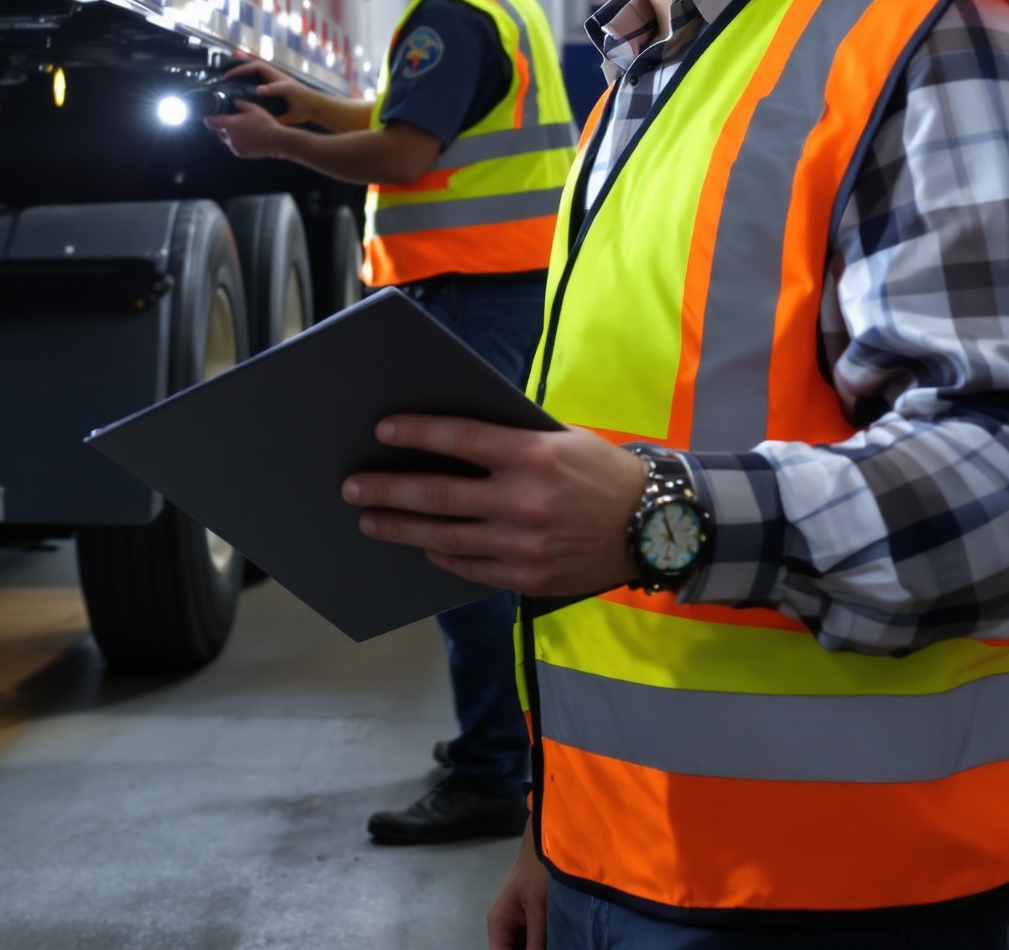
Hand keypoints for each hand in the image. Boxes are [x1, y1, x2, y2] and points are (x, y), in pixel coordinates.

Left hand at [203, 100, 288, 158]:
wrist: (275, 141)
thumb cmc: (264, 123)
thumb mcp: (253, 108)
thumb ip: (240, 104)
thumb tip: (232, 101)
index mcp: (230, 124)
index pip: (210, 122)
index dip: (209, 119)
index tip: (210, 117)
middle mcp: (229, 137)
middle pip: (218, 131)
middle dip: (221, 127)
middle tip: (231, 122)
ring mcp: (233, 146)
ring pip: (225, 139)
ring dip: (228, 135)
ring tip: (239, 130)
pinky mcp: (239, 153)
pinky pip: (232, 146)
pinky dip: (235, 142)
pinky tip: (245, 138)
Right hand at [226, 59, 317, 126]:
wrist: (312, 107)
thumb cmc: (301, 100)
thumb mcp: (287, 91)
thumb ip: (273, 90)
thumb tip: (257, 89)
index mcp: (274, 75)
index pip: (254, 67)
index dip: (241, 70)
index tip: (228, 75)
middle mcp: (271, 78)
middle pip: (251, 69)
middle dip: (238, 71)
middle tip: (224, 77)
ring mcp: (272, 85)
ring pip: (253, 78)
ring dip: (241, 78)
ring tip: (227, 84)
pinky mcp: (272, 94)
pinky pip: (256, 88)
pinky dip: (247, 88)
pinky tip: (238, 96)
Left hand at [342, 415, 646, 596]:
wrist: (656, 527)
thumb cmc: (601, 473)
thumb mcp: (562, 440)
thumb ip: (511, 440)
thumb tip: (448, 437)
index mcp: (532, 455)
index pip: (459, 438)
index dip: (416, 432)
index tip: (382, 430)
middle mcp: (524, 500)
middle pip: (439, 494)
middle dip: (388, 489)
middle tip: (352, 487)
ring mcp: (524, 544)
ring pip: (445, 536)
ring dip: (401, 527)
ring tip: (369, 521)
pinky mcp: (528, 577)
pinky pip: (470, 567)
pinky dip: (441, 555)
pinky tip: (422, 545)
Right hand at [487, 828, 548, 949]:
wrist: (548, 846)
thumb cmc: (537, 872)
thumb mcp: (538, 908)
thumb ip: (536, 940)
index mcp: (499, 923)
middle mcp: (506, 926)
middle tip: (556, 946)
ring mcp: (520, 924)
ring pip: (526, 947)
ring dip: (539, 948)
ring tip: (560, 943)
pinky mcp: (534, 921)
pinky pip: (535, 941)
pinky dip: (545, 944)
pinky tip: (559, 943)